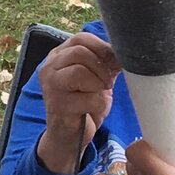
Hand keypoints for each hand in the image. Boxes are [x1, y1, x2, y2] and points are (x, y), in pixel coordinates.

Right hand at [32, 31, 117, 174]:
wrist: (71, 135)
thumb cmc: (84, 102)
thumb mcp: (95, 76)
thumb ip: (103, 60)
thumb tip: (125, 50)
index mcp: (57, 56)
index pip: (81, 39)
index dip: (102, 48)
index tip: (113, 63)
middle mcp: (49, 68)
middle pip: (80, 52)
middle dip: (101, 67)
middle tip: (106, 82)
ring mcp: (51, 87)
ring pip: (80, 72)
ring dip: (99, 84)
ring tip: (99, 94)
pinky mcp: (59, 106)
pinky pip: (89, 98)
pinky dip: (99, 104)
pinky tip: (93, 110)